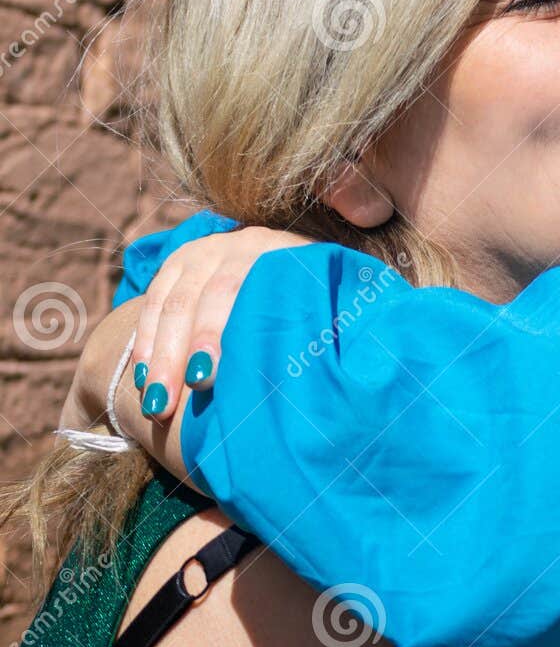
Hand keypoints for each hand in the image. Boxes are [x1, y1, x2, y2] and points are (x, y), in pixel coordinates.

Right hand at [134, 226, 312, 420]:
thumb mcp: (331, 307)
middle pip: (203, 296)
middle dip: (182, 352)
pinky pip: (155, 300)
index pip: (243, 288)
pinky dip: (146, 340)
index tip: (206, 379)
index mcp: (284, 252)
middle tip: (170, 402)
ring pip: (173, 301)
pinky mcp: (180, 262)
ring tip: (155, 402)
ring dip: (159, 354)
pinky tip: (143, 376)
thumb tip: (330, 372)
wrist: (301, 263)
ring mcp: (207, 250)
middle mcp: (243, 244)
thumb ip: (326, 327)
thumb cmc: (323, 304)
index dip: (219, 332)